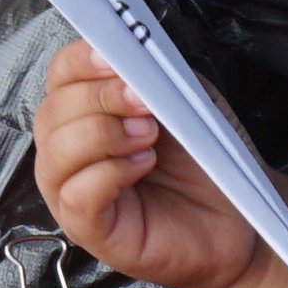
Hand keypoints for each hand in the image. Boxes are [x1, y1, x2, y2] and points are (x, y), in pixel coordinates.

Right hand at [32, 44, 276, 287]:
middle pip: (52, 111)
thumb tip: (126, 59)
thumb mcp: (183, 100)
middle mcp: (68, 151)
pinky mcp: (87, 229)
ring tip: (148, 136)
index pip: (59, 76)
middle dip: (98, 97)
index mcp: (85, 113)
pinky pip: (76, 195)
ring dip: (104, 134)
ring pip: (56, 151)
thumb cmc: (205, 162)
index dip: (80, 61)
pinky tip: (142, 166)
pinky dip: (109, 173)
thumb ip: (153, 76)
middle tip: (143, 103)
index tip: (115, 58)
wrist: (236, 220)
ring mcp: (71, 192)